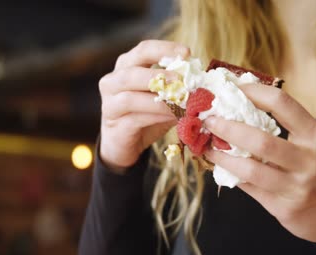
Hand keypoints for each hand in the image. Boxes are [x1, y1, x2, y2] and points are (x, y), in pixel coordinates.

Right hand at [99, 40, 189, 171]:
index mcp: (127, 66)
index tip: (187, 54)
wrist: (124, 145)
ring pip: (131, 97)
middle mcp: (113, 80)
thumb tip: (205, 82)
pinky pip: (135, 118)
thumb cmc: (146, 116)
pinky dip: (157, 117)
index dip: (165, 49)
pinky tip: (175, 117)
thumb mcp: (163, 98)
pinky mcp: (114, 123)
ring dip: (161, 101)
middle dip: (161, 76)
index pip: (144, 49)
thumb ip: (177, 87)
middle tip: (184, 82)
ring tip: (183, 105)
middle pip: (133, 72)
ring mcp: (110, 102)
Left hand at [204, 83, 315, 245]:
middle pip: (260, 141)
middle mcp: (308, 160)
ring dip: (222, 157)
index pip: (282, 104)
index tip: (232, 88)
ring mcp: (295, 186)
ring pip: (249, 169)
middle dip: (228, 128)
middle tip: (209, 120)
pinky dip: (230, 174)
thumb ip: (285, 126)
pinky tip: (220, 166)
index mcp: (314, 135)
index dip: (253, 92)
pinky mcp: (283, 207)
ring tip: (208, 147)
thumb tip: (241, 104)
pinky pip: (249, 188)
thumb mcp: (312, 143)